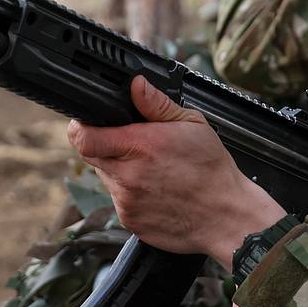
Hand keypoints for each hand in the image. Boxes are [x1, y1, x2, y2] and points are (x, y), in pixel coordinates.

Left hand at [67, 76, 285, 267]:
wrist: (226, 216)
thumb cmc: (213, 170)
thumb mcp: (193, 124)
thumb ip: (157, 104)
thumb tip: (136, 85)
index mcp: (140, 146)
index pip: (83, 137)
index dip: (81, 127)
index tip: (88, 123)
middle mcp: (128, 175)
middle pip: (91, 156)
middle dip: (104, 146)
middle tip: (131, 144)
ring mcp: (127, 201)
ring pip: (106, 178)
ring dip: (120, 170)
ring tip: (152, 169)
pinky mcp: (130, 221)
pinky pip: (120, 200)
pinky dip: (131, 193)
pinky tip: (156, 189)